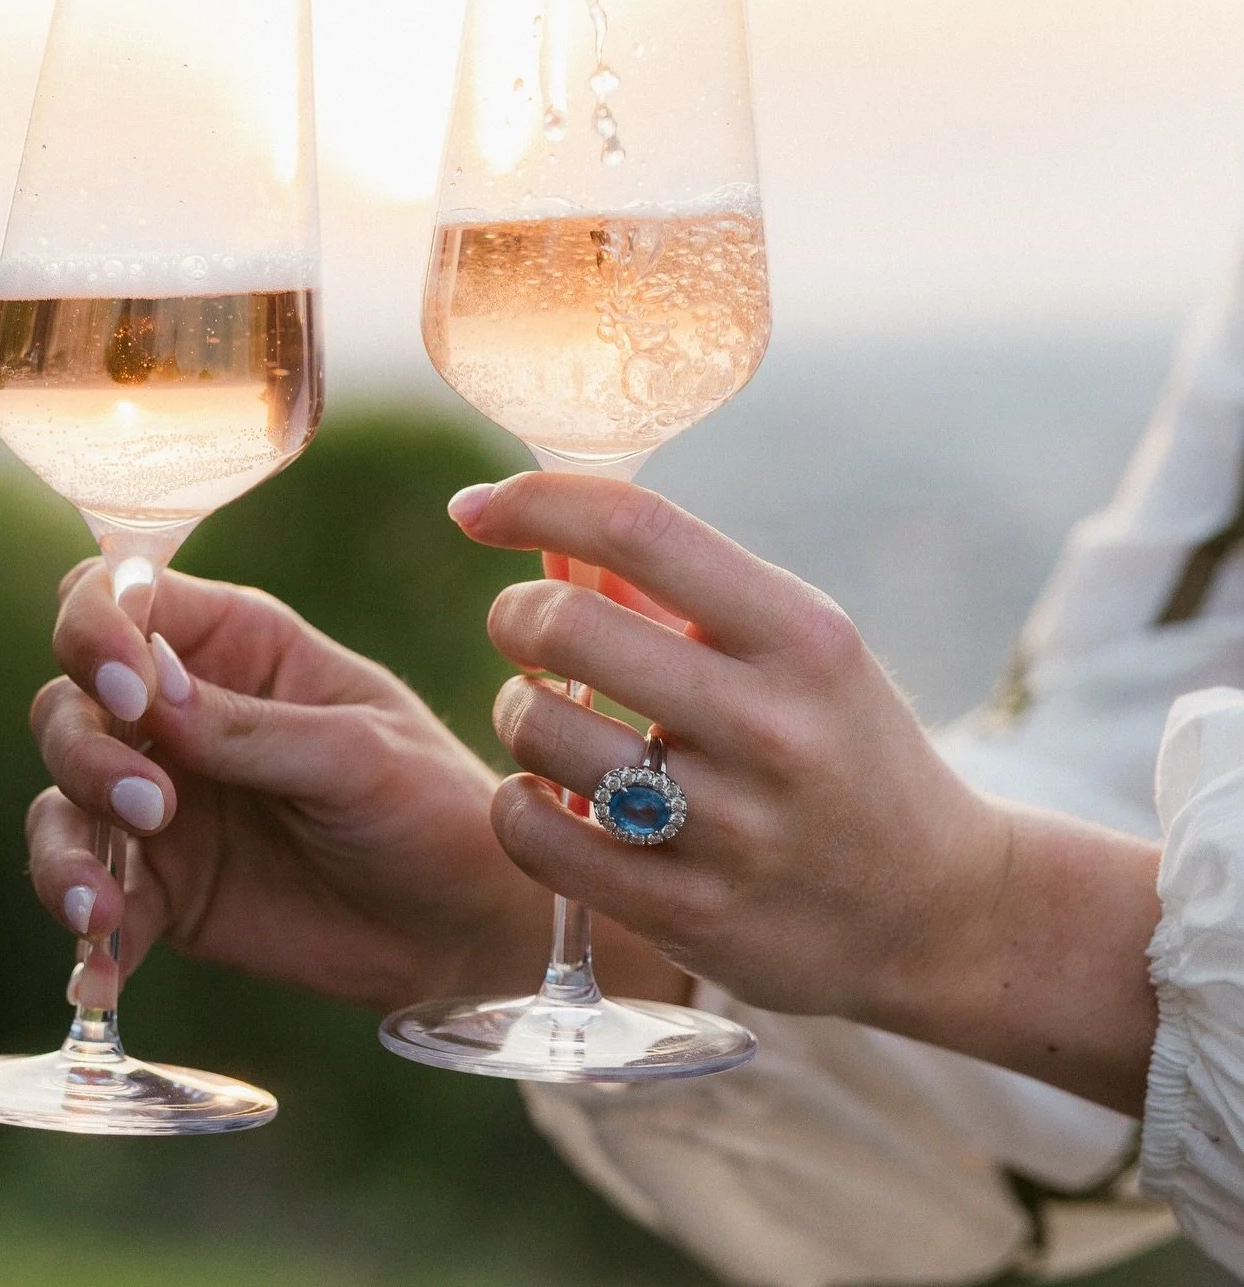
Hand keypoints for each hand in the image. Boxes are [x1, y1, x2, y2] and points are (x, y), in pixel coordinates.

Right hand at [26, 561, 682, 1011]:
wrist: (462, 928)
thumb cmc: (430, 806)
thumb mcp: (358, 756)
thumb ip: (253, 729)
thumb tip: (151, 693)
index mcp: (237, 642)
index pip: (122, 594)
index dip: (100, 627)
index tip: (131, 691)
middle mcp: (183, 711)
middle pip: (71, 698)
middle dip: (88, 748)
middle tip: (155, 806)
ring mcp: (162, 799)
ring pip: (62, 795)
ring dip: (66, 846)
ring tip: (102, 907)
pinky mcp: (161, 886)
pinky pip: (89, 896)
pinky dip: (83, 937)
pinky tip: (97, 978)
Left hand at [453, 473, 1160, 1115]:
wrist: (938, 913)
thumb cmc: (844, 749)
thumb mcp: (800, 648)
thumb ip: (683, 592)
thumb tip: (548, 538)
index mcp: (801, 635)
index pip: (638, 528)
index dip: (535, 501)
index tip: (478, 507)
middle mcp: (769, 724)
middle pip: (566, 627)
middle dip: (515, 615)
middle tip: (525, 629)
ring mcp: (730, 828)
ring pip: (538, 729)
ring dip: (518, 711)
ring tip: (550, 717)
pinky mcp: (688, 915)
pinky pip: (534, 834)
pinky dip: (518, 802)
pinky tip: (549, 795)